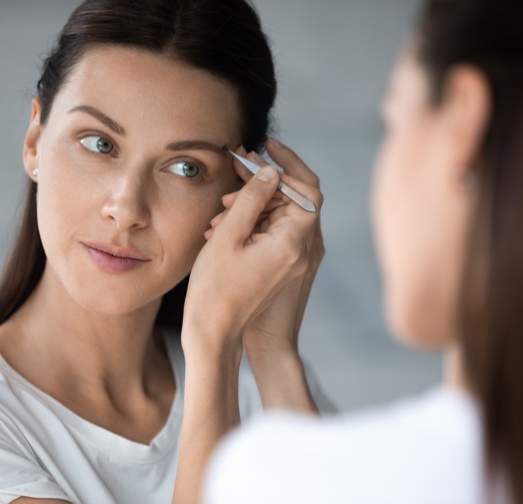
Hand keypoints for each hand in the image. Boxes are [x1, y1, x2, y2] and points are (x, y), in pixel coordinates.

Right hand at [183, 139, 322, 363]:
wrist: (216, 335)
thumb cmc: (215, 290)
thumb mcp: (227, 237)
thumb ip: (251, 199)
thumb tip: (270, 171)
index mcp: (293, 243)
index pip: (307, 190)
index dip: (288, 164)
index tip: (264, 149)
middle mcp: (302, 252)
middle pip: (294, 201)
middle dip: (263, 186)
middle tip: (233, 179)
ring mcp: (295, 263)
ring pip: (282, 217)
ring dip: (254, 206)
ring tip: (220, 214)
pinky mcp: (284, 269)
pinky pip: (275, 235)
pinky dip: (254, 225)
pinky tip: (223, 230)